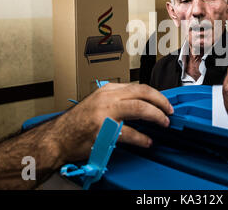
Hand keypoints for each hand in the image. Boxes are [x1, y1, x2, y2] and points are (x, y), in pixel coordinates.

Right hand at [51, 83, 173, 162]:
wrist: (58, 137)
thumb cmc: (78, 122)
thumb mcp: (99, 102)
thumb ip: (119, 100)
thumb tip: (143, 104)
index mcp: (108, 90)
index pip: (139, 87)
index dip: (156, 95)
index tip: (164, 103)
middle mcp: (108, 98)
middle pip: (143, 93)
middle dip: (161, 103)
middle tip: (169, 112)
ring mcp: (106, 113)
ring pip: (140, 109)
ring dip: (157, 116)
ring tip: (163, 123)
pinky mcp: (104, 130)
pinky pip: (130, 133)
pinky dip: (142, 138)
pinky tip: (147, 141)